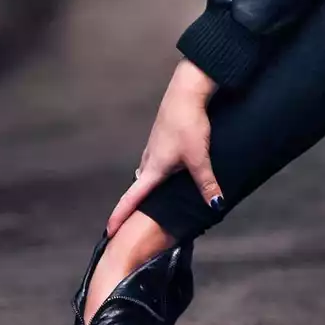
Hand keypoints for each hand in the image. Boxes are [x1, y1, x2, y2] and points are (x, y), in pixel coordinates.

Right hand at [106, 60, 223, 235]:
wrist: (186, 92)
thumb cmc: (188, 124)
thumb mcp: (200, 157)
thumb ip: (207, 183)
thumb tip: (215, 205)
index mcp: (153, 169)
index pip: (131, 199)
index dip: (119, 216)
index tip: (109, 232)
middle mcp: (149, 160)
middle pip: (137, 188)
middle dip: (132, 205)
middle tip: (128, 222)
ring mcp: (154, 148)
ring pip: (146, 174)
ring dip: (145, 188)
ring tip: (149, 202)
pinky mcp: (162, 139)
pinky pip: (155, 163)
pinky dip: (157, 174)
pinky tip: (168, 173)